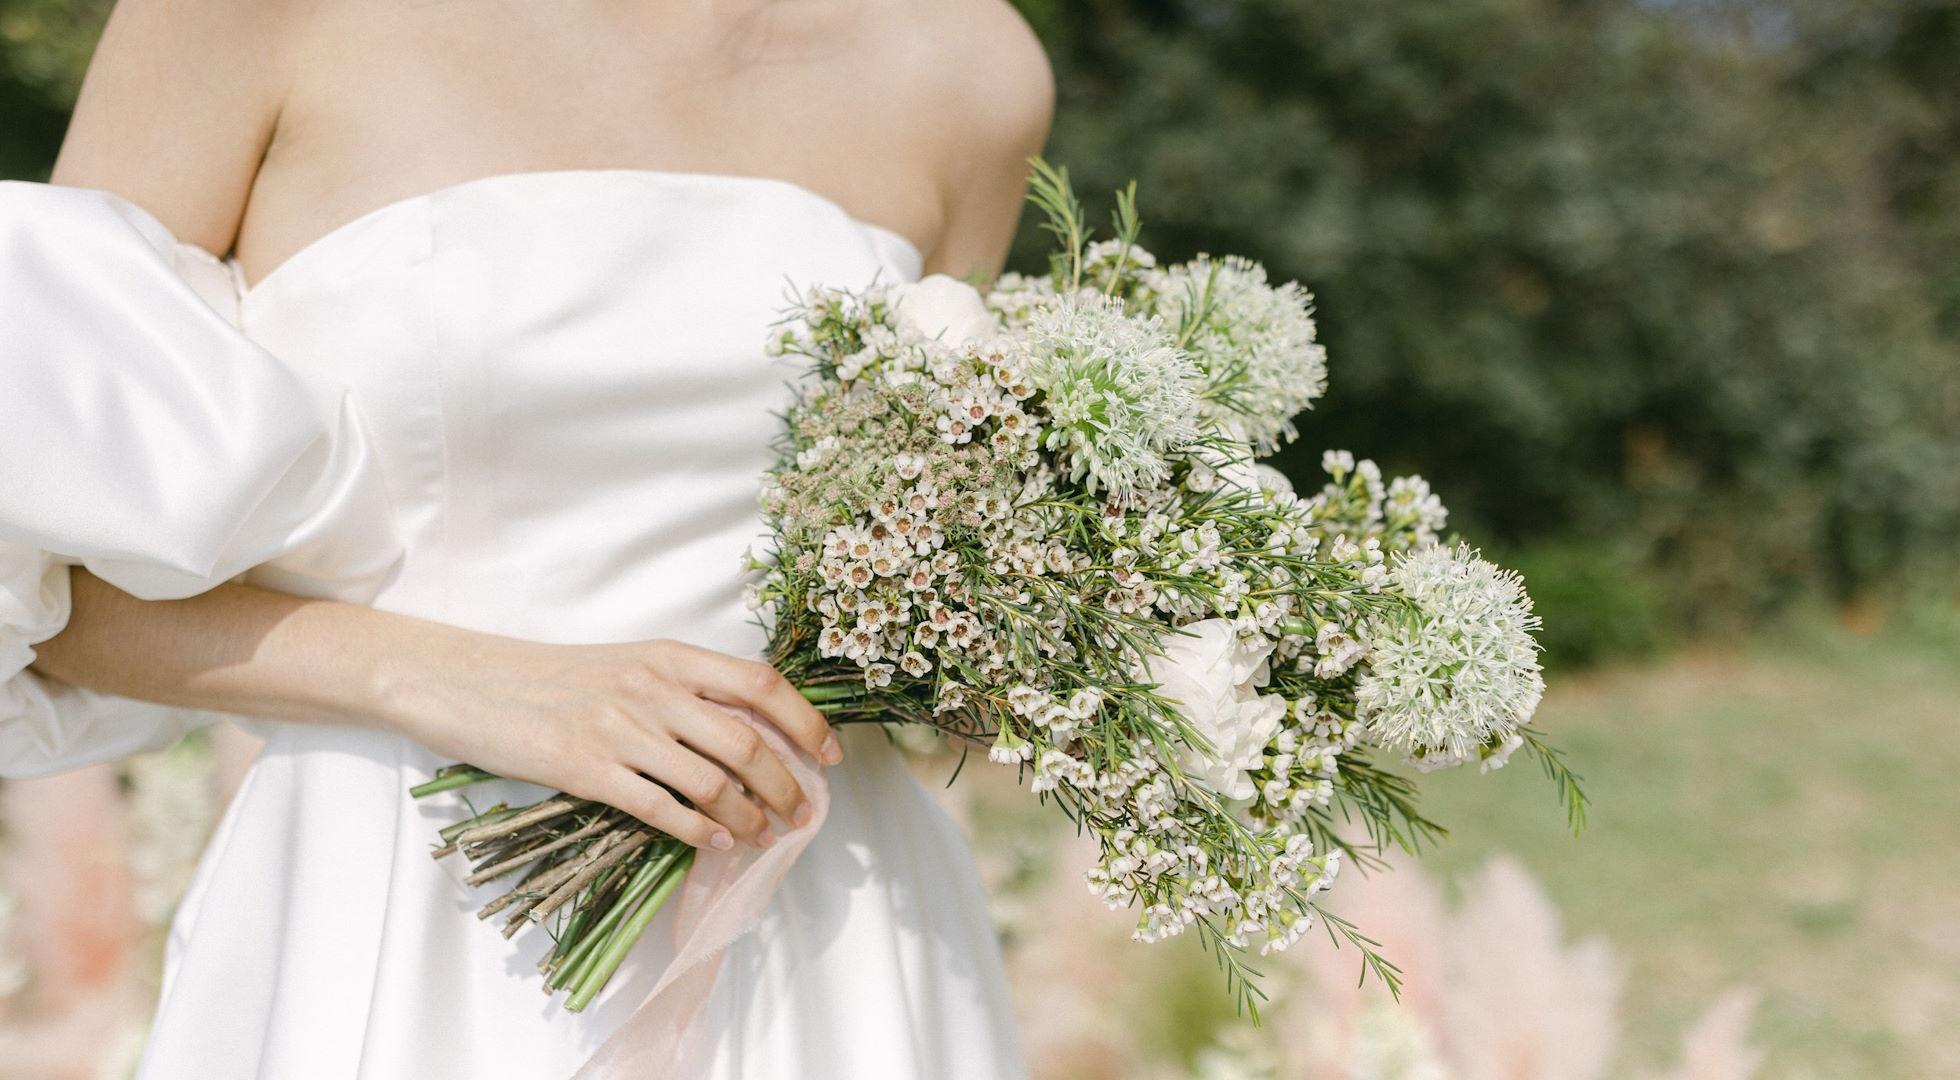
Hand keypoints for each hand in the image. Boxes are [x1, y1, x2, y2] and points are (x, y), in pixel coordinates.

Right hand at [380, 633, 841, 851]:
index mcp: (670, 656)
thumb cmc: (555, 678)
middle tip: (803, 813)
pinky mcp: (585, 768)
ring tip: (767, 835)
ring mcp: (620, 728)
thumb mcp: (630, 665)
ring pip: (710, 778)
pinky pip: (659, 806)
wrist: (470, 682)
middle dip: (786, 783)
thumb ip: (685, 691)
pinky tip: (718, 842)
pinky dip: (698, 830)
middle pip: (746, 739)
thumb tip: (751, 735)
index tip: (829, 756)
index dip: (805, 721)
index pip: (760, 684)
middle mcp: (652, 687)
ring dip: (750, 813)